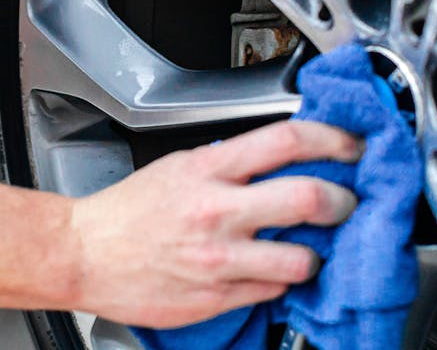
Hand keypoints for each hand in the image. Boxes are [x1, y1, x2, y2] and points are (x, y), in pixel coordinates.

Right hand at [68, 120, 361, 328]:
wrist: (85, 254)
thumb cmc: (128, 211)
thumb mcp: (179, 166)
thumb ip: (229, 163)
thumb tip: (280, 156)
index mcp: (208, 169)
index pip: (287, 141)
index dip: (332, 139)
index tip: (351, 146)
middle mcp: (218, 211)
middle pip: (308, 198)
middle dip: (343, 201)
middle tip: (347, 203)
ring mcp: (220, 259)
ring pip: (301, 258)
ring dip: (317, 254)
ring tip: (310, 248)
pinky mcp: (217, 297)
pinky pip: (273, 289)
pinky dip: (282, 279)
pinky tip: (273, 269)